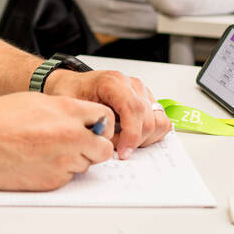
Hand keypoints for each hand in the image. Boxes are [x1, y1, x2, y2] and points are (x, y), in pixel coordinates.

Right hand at [0, 92, 114, 190]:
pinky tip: (39, 161)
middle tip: (79, 142)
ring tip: (48, 149)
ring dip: (75, 159)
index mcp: (67, 112)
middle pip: (104, 148)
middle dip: (95, 145)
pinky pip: (67, 178)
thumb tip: (81, 119)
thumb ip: (65, 111)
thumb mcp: (37, 102)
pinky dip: (59, 171)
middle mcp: (70, 137)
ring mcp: (63, 163)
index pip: (105, 118)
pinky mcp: (53, 182)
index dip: (100, 123)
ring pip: (85, 164)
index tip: (95, 125)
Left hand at [44, 68, 170, 157]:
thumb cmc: (73, 92)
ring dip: (144, 139)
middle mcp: (131, 85)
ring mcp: (142, 92)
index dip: (131, 134)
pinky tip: (132, 138)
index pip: (133, 108)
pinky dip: (150, 135)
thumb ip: (88, 122)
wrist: (75, 85)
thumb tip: (102, 142)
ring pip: (159, 121)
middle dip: (134, 141)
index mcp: (113, 82)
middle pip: (147, 119)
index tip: (122, 151)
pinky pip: (161, 122)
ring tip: (124, 142)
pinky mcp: (147, 101)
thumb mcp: (72, 105)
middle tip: (116, 149)